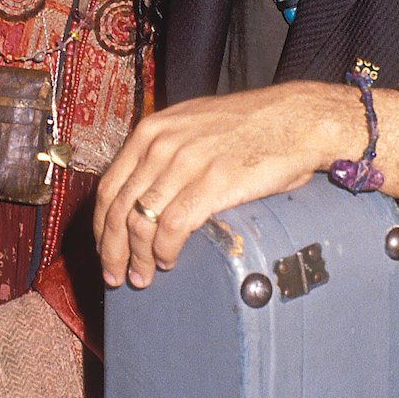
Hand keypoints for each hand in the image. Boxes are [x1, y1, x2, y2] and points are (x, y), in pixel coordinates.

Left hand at [93, 81, 397, 289]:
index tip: (104, 251)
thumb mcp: (193, 127)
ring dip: (138, 257)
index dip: (101, 227)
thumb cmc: (250, 127)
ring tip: (143, 277)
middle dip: (113, 250)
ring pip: (141, 221)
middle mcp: (162, 144)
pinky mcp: (213, 182)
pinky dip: (166, 250)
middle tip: (116, 276)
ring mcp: (186, 162)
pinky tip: (170, 262)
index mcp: (152, 131)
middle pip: (119, 209)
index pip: (109, 187)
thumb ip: (164, 153)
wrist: (297, 119)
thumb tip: (143, 195)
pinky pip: (173, 226)